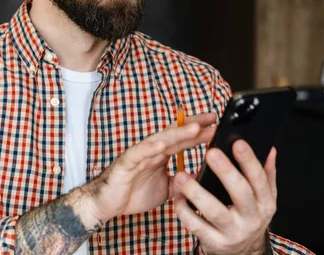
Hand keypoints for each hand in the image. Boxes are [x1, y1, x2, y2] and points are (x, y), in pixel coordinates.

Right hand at [80, 113, 216, 225]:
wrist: (107, 204)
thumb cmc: (133, 194)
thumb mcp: (166, 189)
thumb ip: (182, 182)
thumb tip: (202, 180)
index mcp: (161, 154)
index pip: (183, 139)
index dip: (199, 131)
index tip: (217, 124)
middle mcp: (151, 150)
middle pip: (175, 134)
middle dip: (194, 126)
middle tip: (213, 118)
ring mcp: (139, 154)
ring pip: (161, 140)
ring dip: (178, 133)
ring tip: (195, 128)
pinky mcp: (126, 162)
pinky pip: (138, 153)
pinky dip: (150, 148)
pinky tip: (162, 144)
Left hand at [173, 140, 276, 254]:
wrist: (244, 252)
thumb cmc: (249, 215)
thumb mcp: (263, 198)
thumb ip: (266, 174)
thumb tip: (270, 150)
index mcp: (265, 202)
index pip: (260, 180)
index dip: (249, 161)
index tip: (237, 142)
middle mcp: (252, 218)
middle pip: (241, 193)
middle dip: (226, 172)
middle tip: (211, 153)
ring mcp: (233, 232)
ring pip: (214, 211)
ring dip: (196, 192)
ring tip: (181, 175)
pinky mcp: (214, 242)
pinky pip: (196, 226)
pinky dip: (184, 210)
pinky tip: (177, 195)